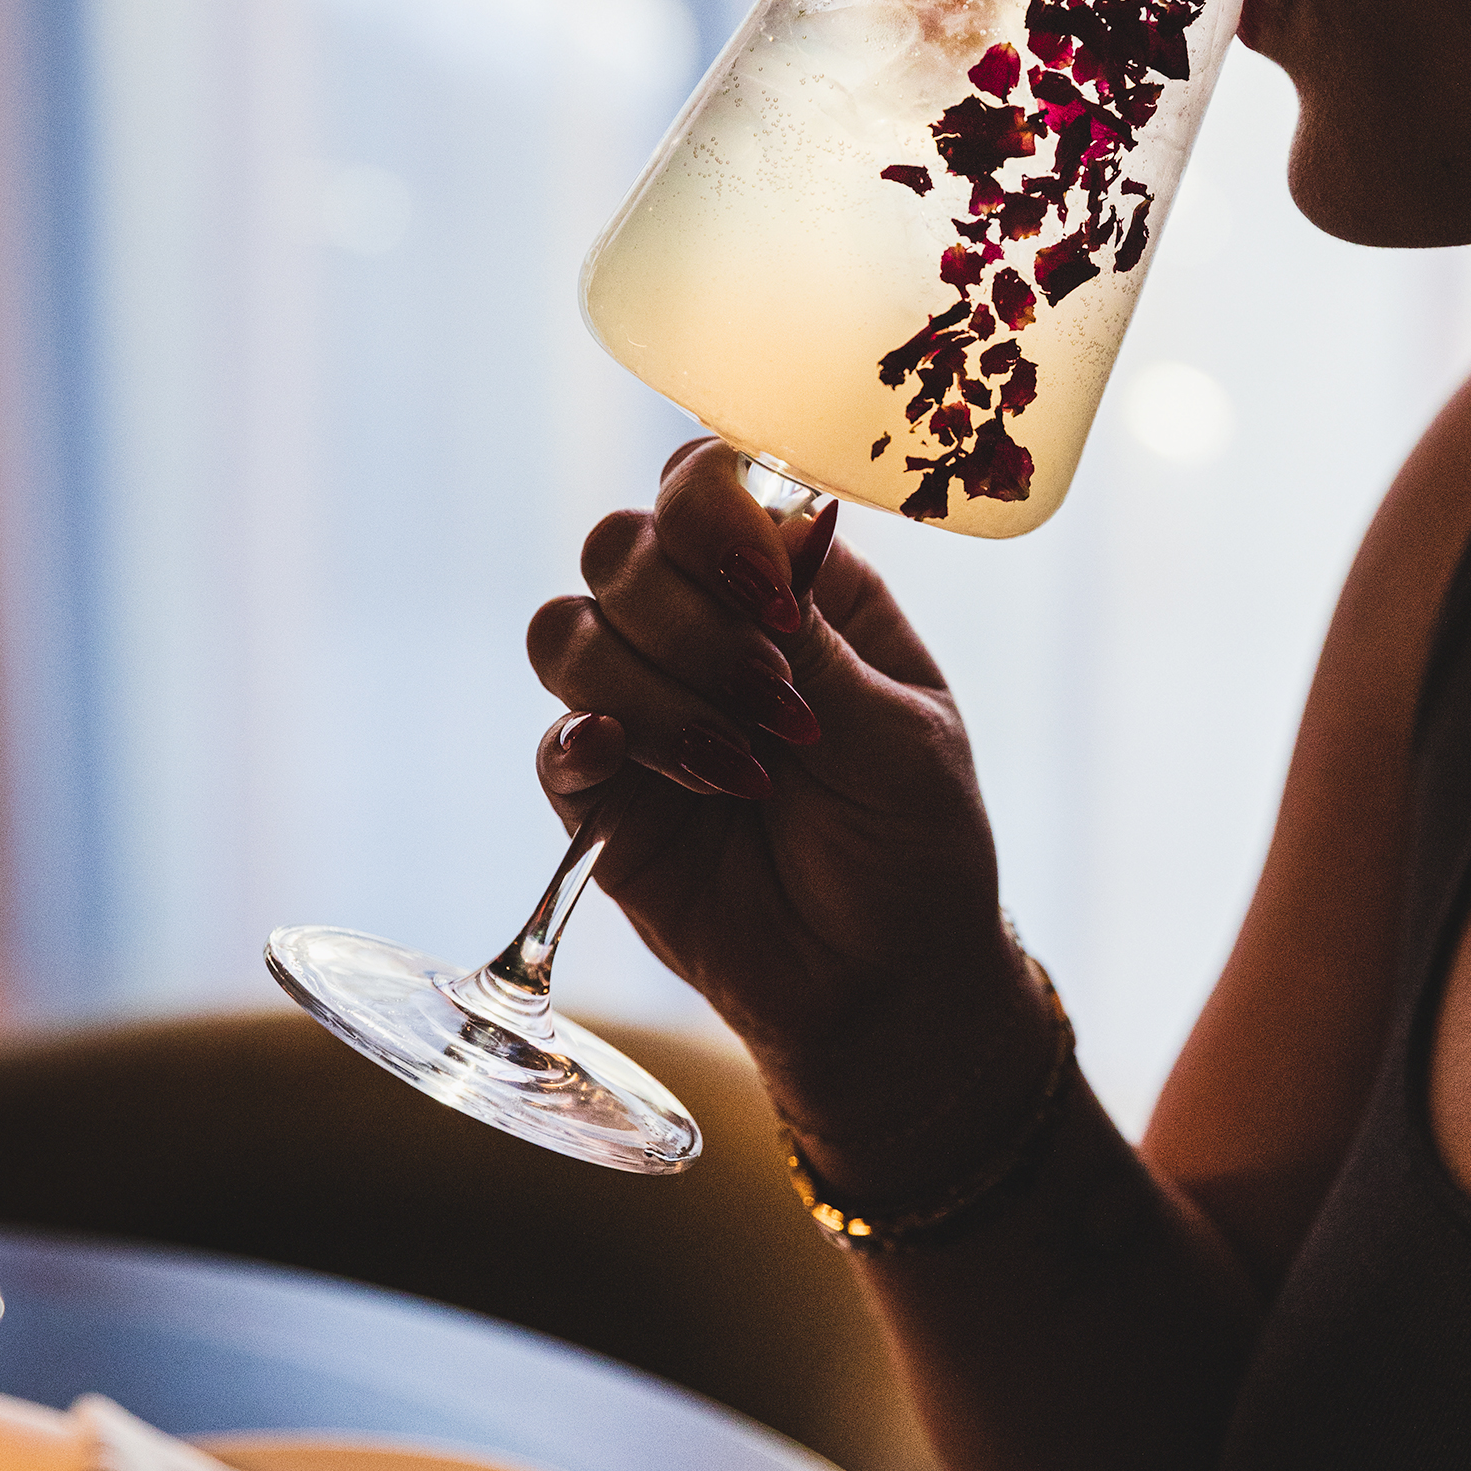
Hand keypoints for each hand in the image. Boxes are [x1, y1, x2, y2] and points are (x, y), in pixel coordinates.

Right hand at [527, 440, 1035, 1164]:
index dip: (713, 512)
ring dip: (650, 688)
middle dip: (687, 617)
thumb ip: (823, 648)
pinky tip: (625, 765)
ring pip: (567, 631)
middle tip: (773, 704)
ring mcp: (645, 706)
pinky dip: (579, 742)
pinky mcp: (603, 798)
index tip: (767, 595)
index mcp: (793, 585)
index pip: (710, 483)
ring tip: (738, 769)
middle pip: (621, 544)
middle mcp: (705, 627)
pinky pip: (552, 742)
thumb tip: (760, 548)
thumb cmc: (918, 845)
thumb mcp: (903, 740)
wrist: (888, 988)